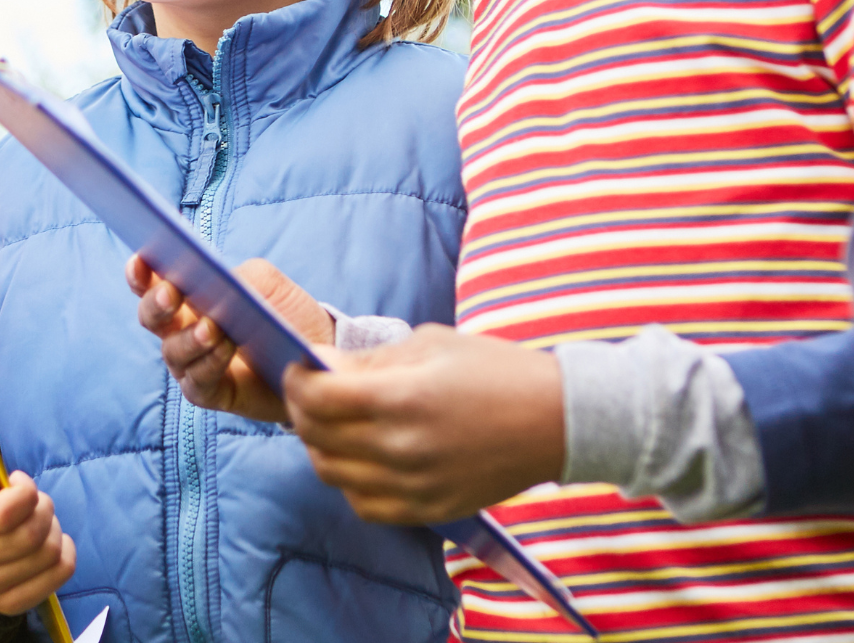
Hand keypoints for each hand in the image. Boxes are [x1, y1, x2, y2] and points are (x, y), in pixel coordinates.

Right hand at [0, 441, 74, 615]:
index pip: (2, 515)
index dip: (25, 491)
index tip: (20, 481)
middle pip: (30, 534)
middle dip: (43, 508)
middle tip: (33, 502)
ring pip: (48, 552)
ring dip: (52, 528)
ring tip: (36, 521)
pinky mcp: (9, 603)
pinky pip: (61, 571)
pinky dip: (65, 551)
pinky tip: (46, 541)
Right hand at [128, 255, 333, 422]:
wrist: (316, 356)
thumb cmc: (285, 314)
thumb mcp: (269, 284)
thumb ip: (240, 277)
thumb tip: (219, 282)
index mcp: (189, 296)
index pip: (152, 282)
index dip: (140, 272)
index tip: (141, 259)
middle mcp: (182, 330)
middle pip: (152, 317)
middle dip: (157, 303)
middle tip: (172, 293)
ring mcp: (192, 363)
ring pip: (173, 351)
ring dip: (190, 338)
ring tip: (211, 328)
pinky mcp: (210, 392)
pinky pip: (198, 381)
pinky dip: (210, 363)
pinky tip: (225, 348)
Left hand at [282, 325, 564, 524]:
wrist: (556, 420)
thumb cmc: (497, 370)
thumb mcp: (433, 344)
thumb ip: (372, 359)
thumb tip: (320, 366)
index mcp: (403, 397)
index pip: (317, 396)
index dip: (297, 379)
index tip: (299, 367)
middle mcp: (401, 448)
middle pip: (316, 436)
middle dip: (303, 408)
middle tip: (312, 391)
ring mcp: (412, 485)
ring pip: (332, 474)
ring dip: (322, 446)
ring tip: (336, 424)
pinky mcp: (425, 510)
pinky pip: (362, 504)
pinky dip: (350, 481)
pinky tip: (364, 457)